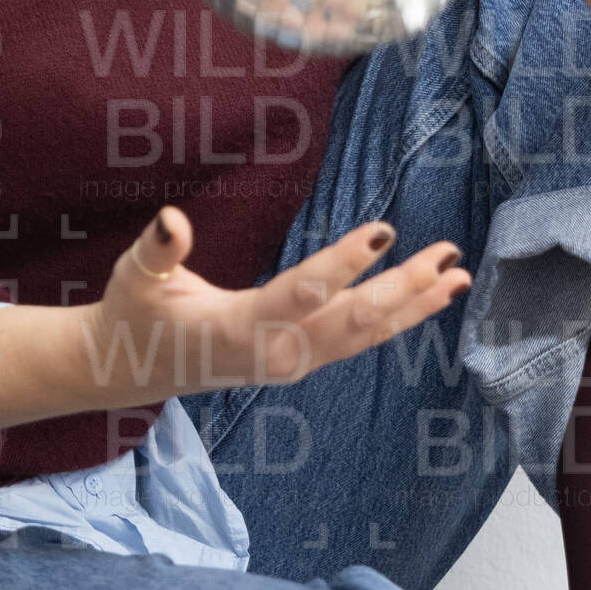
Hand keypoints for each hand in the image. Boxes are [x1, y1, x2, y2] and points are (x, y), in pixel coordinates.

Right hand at [0, 207, 471, 433]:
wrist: (132, 368)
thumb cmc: (136, 312)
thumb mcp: (136, 276)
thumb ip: (158, 251)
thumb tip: (171, 221)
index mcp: (237, 329)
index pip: (300, 293)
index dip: (342, 263)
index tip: (383, 233)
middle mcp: (275, 353)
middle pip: (350, 320)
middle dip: (402, 288)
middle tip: (446, 255)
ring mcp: (293, 362)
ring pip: (364, 334)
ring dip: (413, 305)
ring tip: (458, 276)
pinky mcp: (302, 360)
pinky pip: (359, 339)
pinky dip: (398, 318)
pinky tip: (427, 296)